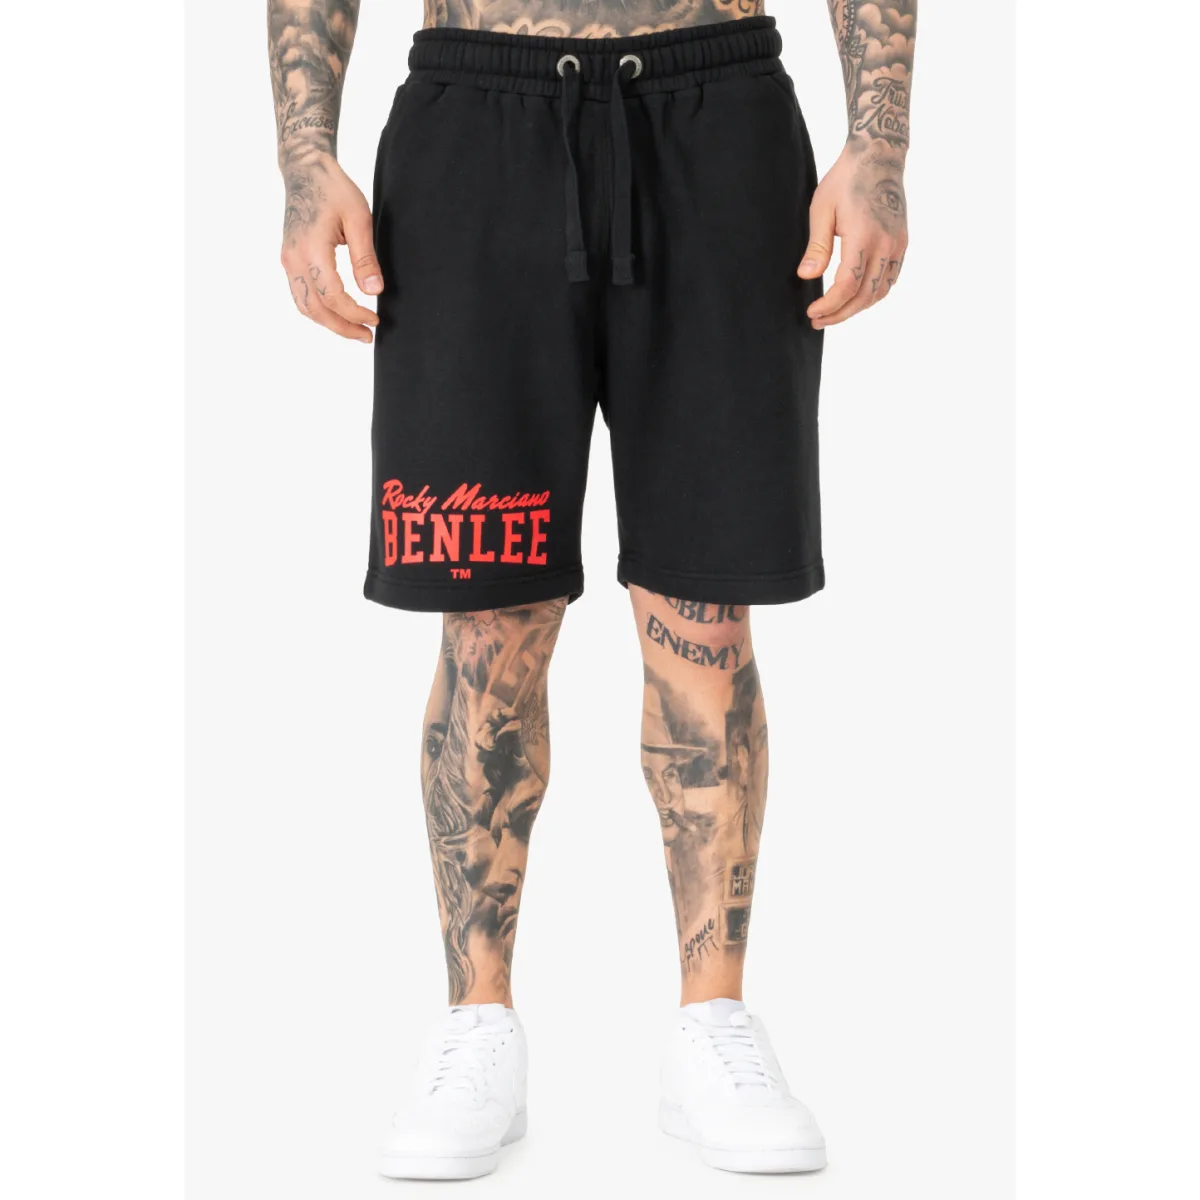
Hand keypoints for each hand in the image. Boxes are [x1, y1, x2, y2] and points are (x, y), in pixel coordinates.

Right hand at [279, 152, 381, 342]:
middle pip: (316, 309)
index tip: (375, 319)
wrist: (305, 170)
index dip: (355, 314)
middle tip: (367, 336)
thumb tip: (373, 291)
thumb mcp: (359, 219)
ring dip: (329, 323)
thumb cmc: (334, 189)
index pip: (333, 297)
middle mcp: (293, 258)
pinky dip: (317, 310)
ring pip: (304, 306)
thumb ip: (365, 258)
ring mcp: (287, 260)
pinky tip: (337, 314)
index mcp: (311, 249)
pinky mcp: (288, 259)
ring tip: (354, 330)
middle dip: (342, 327)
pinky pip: (299, 295)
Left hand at [797, 142, 907, 329]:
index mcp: (864, 236)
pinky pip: (890, 279)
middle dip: (840, 313)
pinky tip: (856, 298)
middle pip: (864, 295)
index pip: (847, 285)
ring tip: (834, 314)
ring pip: (880, 291)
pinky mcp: (902, 243)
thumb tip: (806, 277)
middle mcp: (886, 244)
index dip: (829, 305)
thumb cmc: (844, 180)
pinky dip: (873, 295)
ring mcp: (898, 244)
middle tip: (818, 321)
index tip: (812, 312)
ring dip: (857, 308)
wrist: (879, 156)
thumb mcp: (822, 209)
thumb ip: (817, 247)